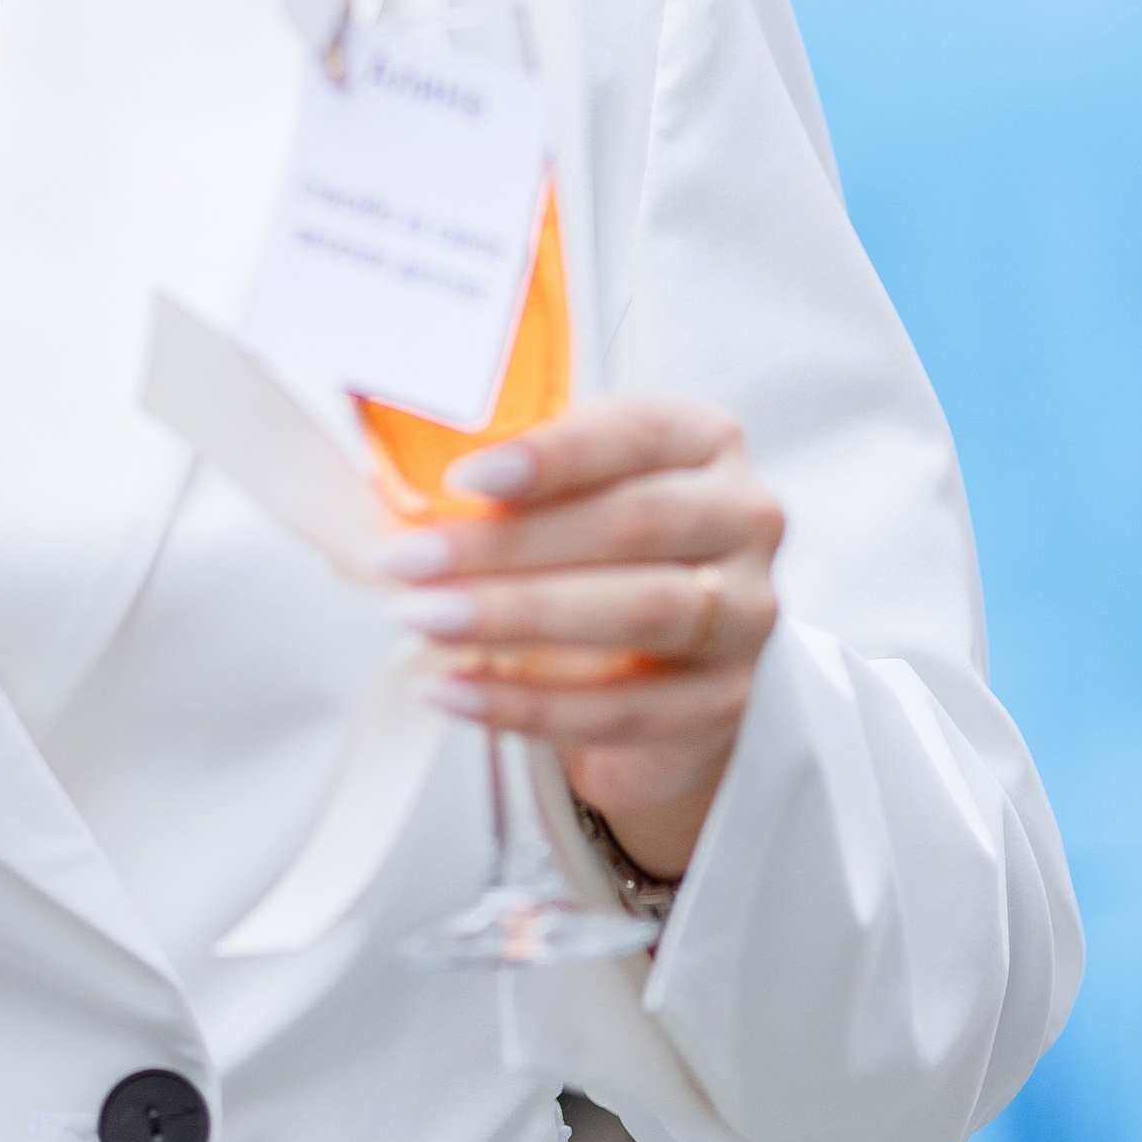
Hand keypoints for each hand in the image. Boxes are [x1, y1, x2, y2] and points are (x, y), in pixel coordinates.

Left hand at [380, 395, 783, 882]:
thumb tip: (396, 473)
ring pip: (637, 612)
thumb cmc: (592, 545)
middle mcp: (742, 518)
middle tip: (408, 562)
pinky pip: (624, 710)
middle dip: (506, 546)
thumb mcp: (561, 490)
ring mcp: (745, 614)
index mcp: (701, 440)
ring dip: (514, 617)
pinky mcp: (725, 702)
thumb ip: (507, 474)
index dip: (551, 455)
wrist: (654, 657)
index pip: (635, 431)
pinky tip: (454, 690)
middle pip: (630, 525)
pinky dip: (529, 705)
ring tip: (423, 620)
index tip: (464, 479)